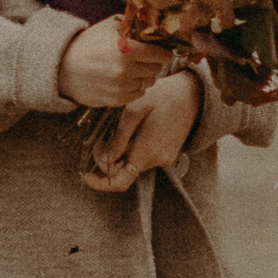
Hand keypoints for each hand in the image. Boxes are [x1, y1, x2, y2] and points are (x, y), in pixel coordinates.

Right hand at [55, 16, 168, 113]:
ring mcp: (121, 86)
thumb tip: (155, 24)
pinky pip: (138, 93)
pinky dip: (134, 86)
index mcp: (127, 49)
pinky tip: (123, 78)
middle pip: (157, 68)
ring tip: (130, 68)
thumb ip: (133, 25)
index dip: (162, 51)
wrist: (62, 67)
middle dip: (152, 62)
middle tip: (142, 57)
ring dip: (143, 75)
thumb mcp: (109, 27)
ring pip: (149, 82)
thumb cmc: (88, 44)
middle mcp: (125, 69)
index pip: (162, 54)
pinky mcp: (116, 99)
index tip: (159, 50)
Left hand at [80, 71, 200, 190]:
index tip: (84, 174)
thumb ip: (119, 136)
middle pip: (123, 171)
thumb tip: (106, 159)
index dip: (100, 183)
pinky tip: (136, 128)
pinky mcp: (167, 155)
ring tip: (123, 126)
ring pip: (132, 163)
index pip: (120, 181)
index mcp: (147, 150)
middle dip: (108, 157)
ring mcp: (164, 159)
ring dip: (121, 151)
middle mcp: (157, 160)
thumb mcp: (135, 108)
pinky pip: (142, 157)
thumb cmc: (162, 96)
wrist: (193, 95)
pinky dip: (132, 148)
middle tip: (103, 134)